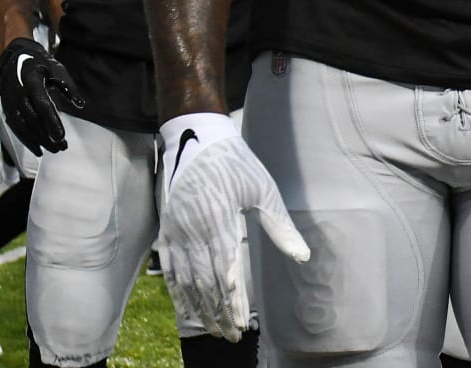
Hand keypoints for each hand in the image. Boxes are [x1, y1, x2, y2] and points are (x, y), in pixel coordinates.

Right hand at [0, 36, 83, 154]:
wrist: (13, 57)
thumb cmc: (38, 63)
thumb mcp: (56, 68)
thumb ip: (68, 86)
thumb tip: (79, 104)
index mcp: (31, 81)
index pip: (41, 105)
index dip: (51, 122)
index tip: (61, 136)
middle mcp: (18, 93)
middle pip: (33, 120)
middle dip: (47, 136)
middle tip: (62, 147)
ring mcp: (10, 102)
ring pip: (24, 127)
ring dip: (39, 141)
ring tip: (54, 149)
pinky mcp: (7, 109)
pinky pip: (16, 128)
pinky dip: (27, 140)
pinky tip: (38, 149)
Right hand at [155, 112, 309, 341]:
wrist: (196, 135)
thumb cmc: (235, 161)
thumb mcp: (263, 189)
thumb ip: (280, 226)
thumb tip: (303, 256)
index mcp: (219, 220)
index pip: (225, 273)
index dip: (234, 303)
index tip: (244, 324)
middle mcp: (193, 230)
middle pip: (205, 282)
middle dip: (219, 312)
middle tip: (231, 335)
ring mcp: (176, 230)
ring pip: (186, 279)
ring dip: (199, 307)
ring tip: (213, 327)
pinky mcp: (167, 228)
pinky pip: (169, 267)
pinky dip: (177, 290)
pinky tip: (187, 306)